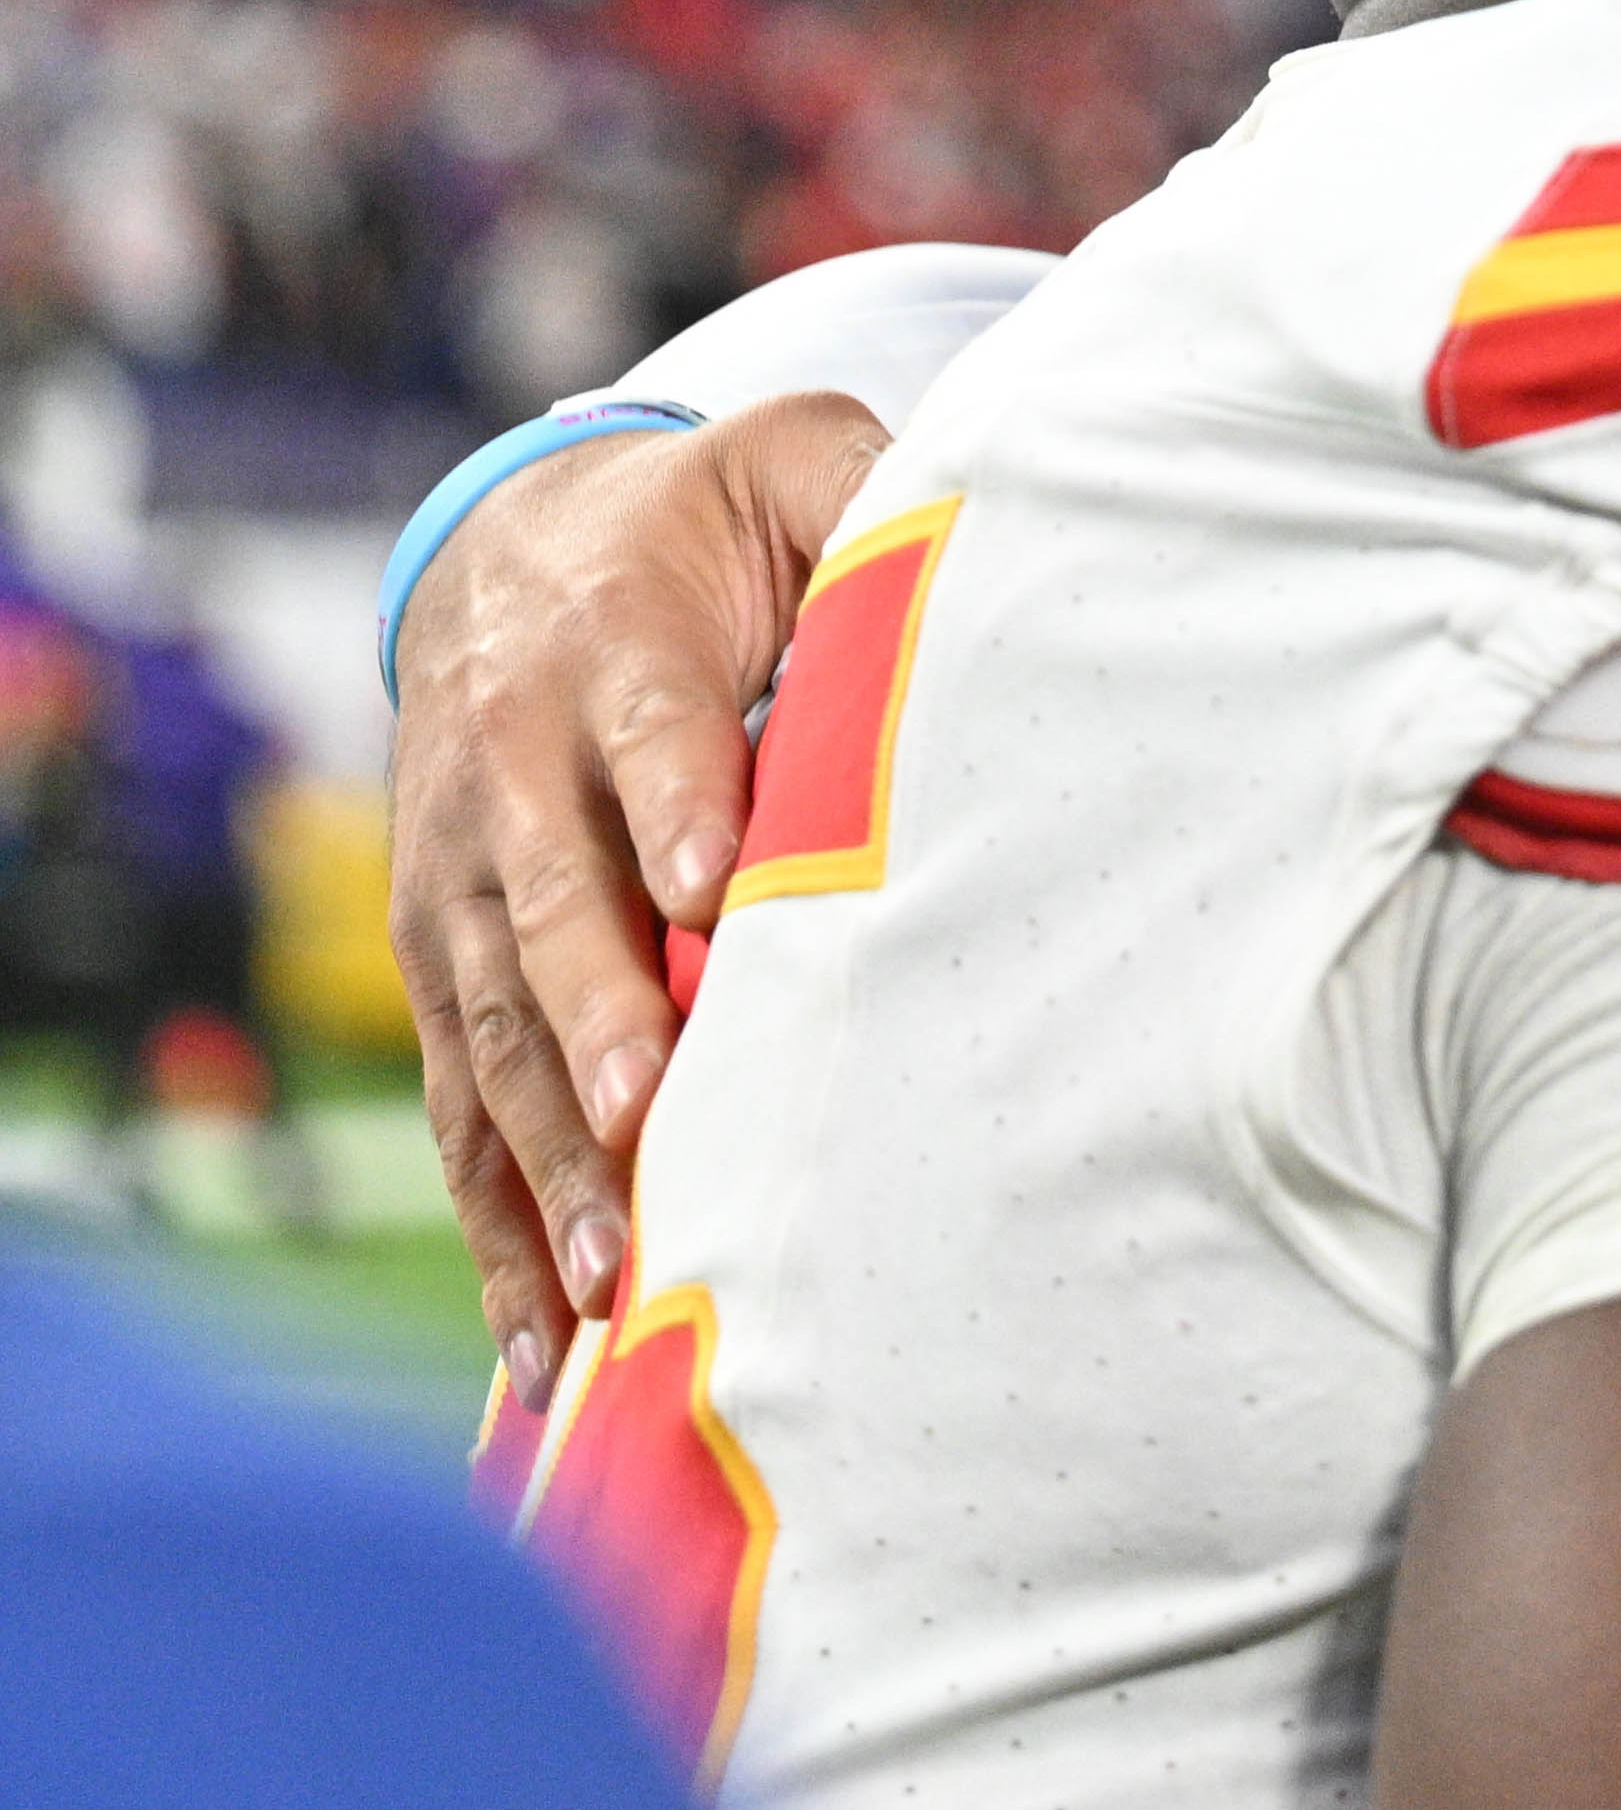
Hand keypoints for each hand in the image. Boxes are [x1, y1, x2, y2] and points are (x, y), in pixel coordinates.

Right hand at [386, 393, 888, 1405]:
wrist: (514, 552)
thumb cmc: (707, 527)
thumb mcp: (788, 463)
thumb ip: (869, 492)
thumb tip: (980, 539)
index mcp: (610, 652)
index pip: (651, 737)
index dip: (679, 807)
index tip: (710, 888)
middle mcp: (514, 778)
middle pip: (555, 911)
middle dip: (597, 1018)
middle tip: (646, 1115)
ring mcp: (464, 888)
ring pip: (499, 1037)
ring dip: (548, 1161)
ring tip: (607, 1278)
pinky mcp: (450, 972)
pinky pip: (464, 1110)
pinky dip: (500, 1225)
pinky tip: (547, 1346)